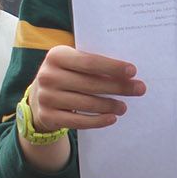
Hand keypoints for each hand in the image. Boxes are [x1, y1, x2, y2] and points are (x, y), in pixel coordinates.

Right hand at [30, 45, 144, 131]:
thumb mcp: (70, 64)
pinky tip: (111, 118)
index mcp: (56, 56)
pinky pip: (79, 121)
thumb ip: (90, 64)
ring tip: (124, 106)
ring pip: (87, 103)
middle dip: (118, 86)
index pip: (88, 62)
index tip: (132, 71)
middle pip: (91, 83)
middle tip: (139, 89)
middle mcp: (48, 76)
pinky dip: (98, 120)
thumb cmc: (65, 76)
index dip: (112, 66)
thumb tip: (126, 73)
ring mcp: (47, 97)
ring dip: (110, 105)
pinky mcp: (49, 116)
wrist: (38, 99)